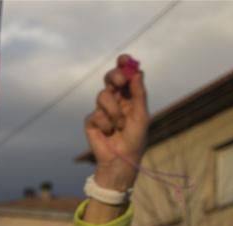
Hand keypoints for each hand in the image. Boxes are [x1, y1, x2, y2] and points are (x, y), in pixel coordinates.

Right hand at [84, 54, 148, 191]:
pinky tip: (109, 133)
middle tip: (120, 82)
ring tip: (120, 126)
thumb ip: (138, 93)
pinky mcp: (91, 121)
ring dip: (113, 111)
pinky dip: (105, 124)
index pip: (125, 76)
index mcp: (129, 97)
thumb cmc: (135, 139)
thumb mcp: (141, 114)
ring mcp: (101, 110)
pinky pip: (96, 114)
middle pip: (110, 79)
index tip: (124, 58)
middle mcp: (115, 101)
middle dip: (115, 77)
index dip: (124, 65)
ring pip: (103, 96)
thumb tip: (137, 72)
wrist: (121, 160)